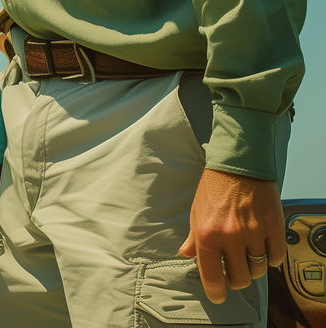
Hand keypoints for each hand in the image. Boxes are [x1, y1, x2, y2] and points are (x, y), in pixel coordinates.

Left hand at [178, 168, 285, 302]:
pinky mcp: (273, 228)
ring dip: (253, 267)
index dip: (215, 291)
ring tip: (248, 253)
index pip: (212, 275)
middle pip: (239, 278)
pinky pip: (275, 258)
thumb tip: (185, 255)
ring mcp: (253, 233)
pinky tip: (263, 246)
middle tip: (234, 268)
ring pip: (258, 270)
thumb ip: (193, 237)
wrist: (238, 164)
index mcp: (207, 233)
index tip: (217, 296)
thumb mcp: (196, 211)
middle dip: (236, 277)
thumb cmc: (214, 187)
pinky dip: (270, 257)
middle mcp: (230, 236)